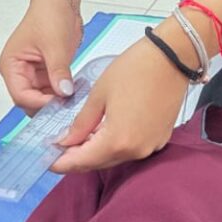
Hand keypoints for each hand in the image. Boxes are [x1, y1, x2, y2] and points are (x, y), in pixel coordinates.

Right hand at [0, 0, 83, 112]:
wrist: (60, 2)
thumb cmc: (49, 15)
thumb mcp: (55, 46)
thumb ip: (58, 71)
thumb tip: (64, 92)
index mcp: (11, 65)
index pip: (20, 95)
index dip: (38, 103)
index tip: (58, 104)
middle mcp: (18, 71)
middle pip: (29, 100)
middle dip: (47, 105)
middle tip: (67, 108)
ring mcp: (32, 73)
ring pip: (41, 98)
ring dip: (56, 101)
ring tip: (72, 101)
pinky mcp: (46, 72)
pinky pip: (52, 90)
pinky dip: (62, 93)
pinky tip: (73, 93)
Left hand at [51, 36, 189, 173]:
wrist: (174, 57)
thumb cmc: (133, 70)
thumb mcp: (99, 95)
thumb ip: (81, 123)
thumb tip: (66, 141)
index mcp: (117, 140)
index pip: (83, 161)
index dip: (62, 162)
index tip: (47, 160)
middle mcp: (135, 151)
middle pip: (99, 163)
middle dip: (77, 159)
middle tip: (59, 150)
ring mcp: (150, 146)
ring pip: (115, 158)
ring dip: (95, 153)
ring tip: (77, 141)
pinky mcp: (160, 138)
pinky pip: (131, 149)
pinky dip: (114, 146)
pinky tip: (102, 134)